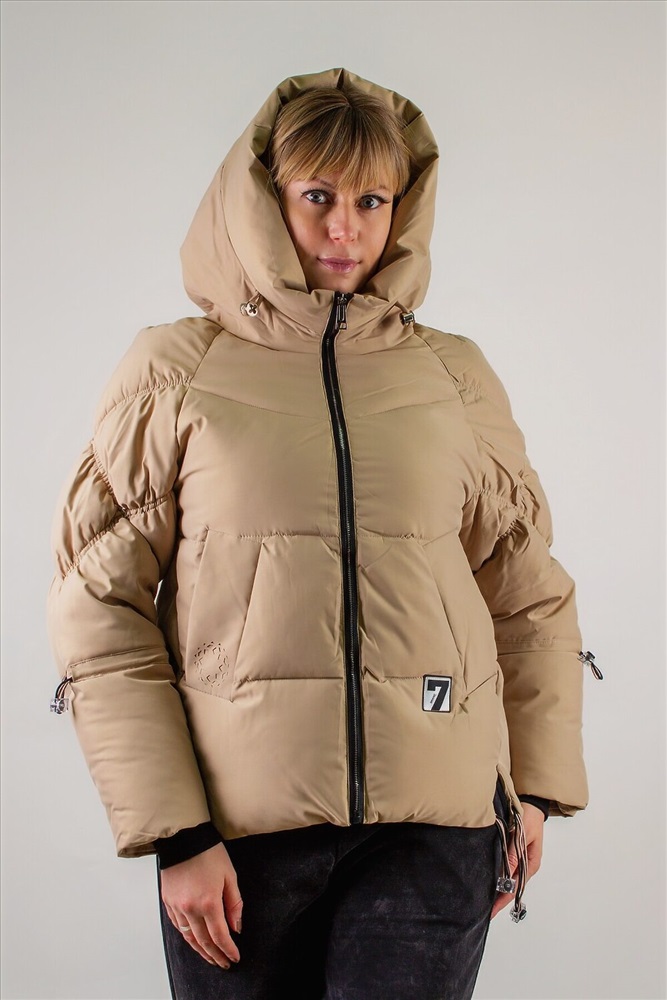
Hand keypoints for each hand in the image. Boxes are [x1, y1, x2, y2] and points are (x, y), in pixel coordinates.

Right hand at [160, 841, 242, 968]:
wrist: (183, 838)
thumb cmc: (208, 853)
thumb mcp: (229, 875)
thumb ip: (234, 903)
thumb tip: (236, 926)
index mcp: (208, 902)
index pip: (220, 935)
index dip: (228, 949)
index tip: (234, 957)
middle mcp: (190, 908)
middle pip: (204, 941)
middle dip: (216, 955)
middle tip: (223, 963)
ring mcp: (177, 906)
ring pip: (189, 937)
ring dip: (201, 950)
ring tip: (210, 957)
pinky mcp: (168, 902)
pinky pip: (178, 926)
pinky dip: (187, 936)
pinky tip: (194, 940)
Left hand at [490, 802, 543, 919]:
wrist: (532, 804)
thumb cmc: (529, 818)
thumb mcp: (522, 835)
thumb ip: (513, 853)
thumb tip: (505, 874)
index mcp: (531, 864)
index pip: (514, 888)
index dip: (501, 900)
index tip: (490, 911)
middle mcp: (526, 865)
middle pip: (510, 887)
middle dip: (498, 899)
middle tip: (482, 910)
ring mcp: (521, 860)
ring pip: (508, 879)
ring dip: (497, 888)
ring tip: (483, 899)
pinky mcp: (514, 853)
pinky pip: (506, 869)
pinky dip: (498, 876)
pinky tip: (489, 879)